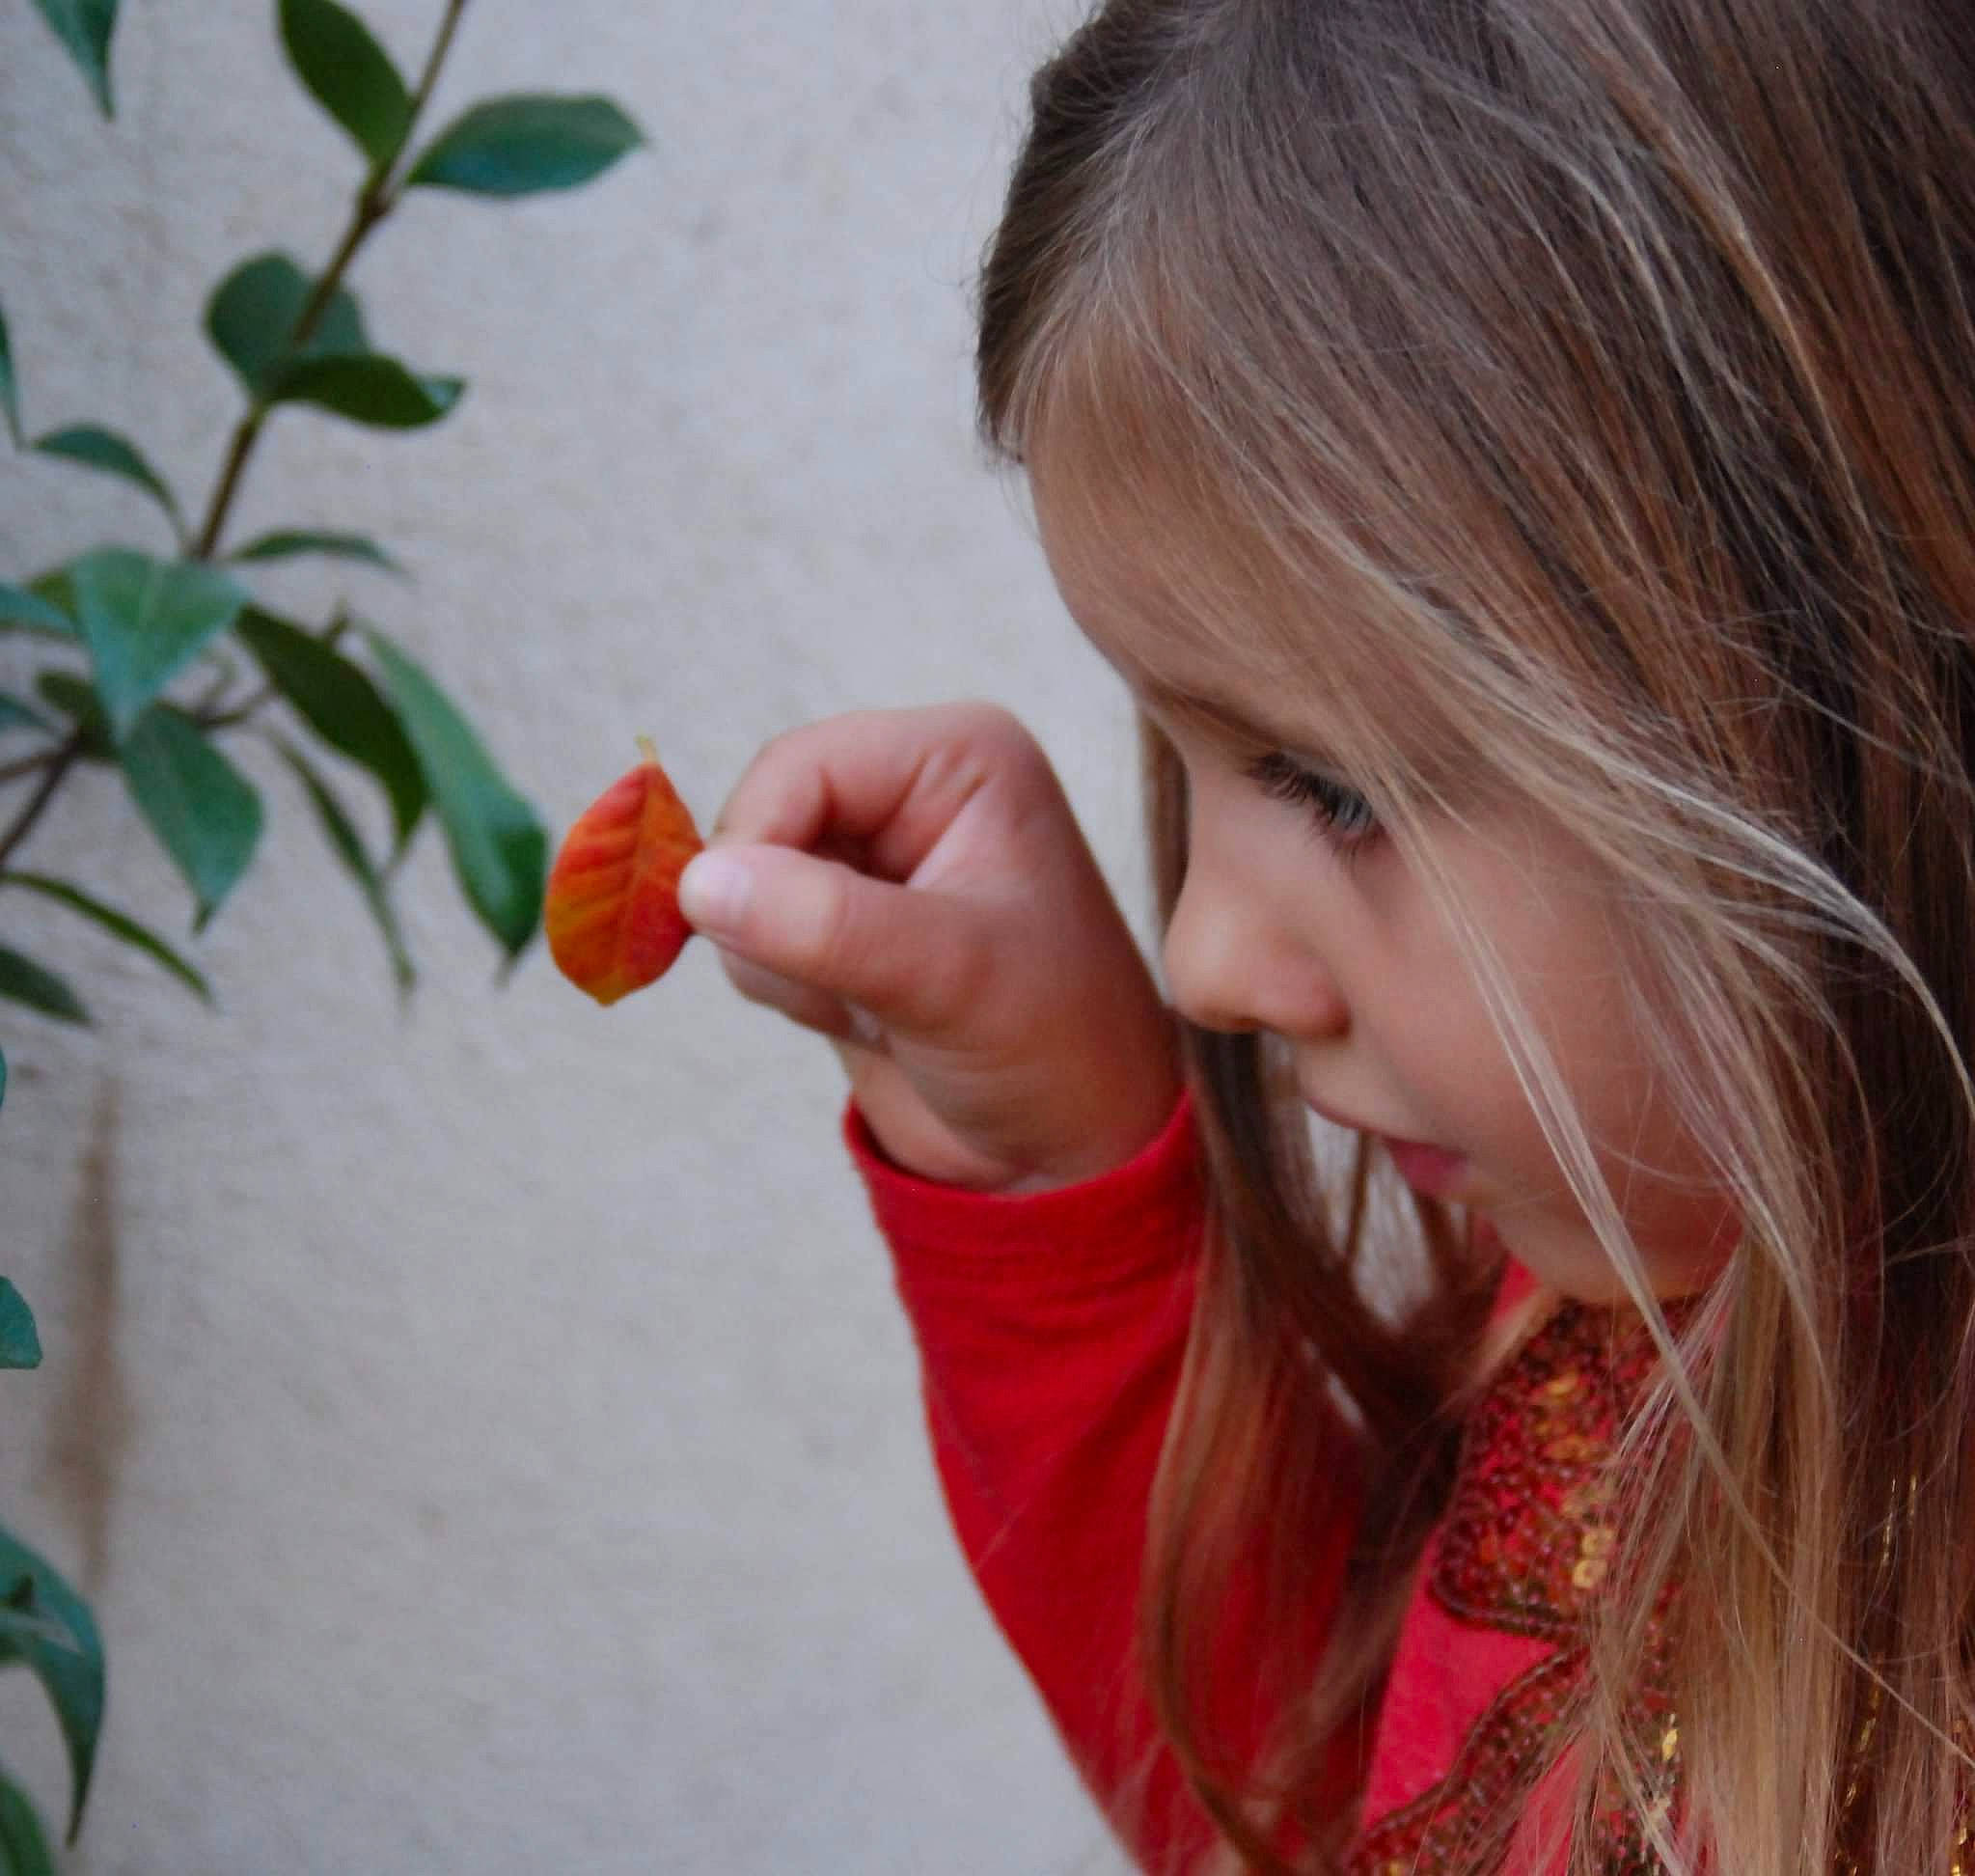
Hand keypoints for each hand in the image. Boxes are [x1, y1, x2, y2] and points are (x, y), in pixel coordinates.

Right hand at [678, 703, 1180, 1192]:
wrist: (1069, 1153)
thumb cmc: (1054, 1048)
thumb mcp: (951, 979)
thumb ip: (828, 925)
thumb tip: (698, 882)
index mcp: (959, 759)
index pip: (801, 765)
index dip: (755, 840)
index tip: (744, 930)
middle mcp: (914, 790)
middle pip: (763, 814)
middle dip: (773, 910)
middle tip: (842, 986)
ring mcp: (874, 856)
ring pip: (744, 880)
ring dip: (782, 960)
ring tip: (877, 1007)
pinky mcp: (841, 921)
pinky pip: (753, 933)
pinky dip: (787, 987)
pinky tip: (864, 1019)